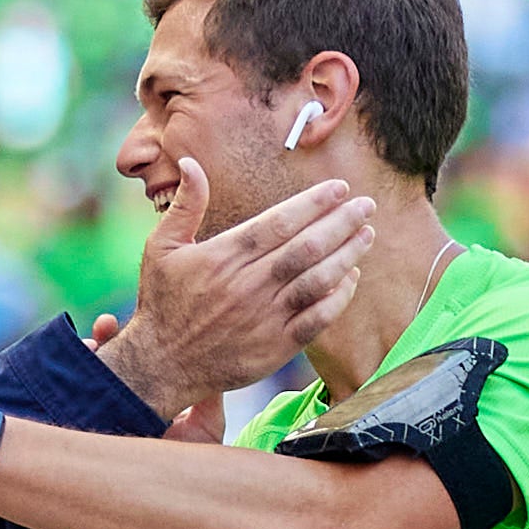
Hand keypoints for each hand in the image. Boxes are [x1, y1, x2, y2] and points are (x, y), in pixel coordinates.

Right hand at [98, 157, 373, 417]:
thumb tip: (193, 162)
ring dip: (346, 255)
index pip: (278, 222)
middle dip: (340, 223)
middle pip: (306, 247)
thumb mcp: (161, 247)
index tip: (339, 188)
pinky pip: (316, 320)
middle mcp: (248, 284)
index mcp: (224, 256)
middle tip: (366, 205)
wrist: (162, 365)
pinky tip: (351, 278)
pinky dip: (338, 298)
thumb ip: (184, 205)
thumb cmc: (163, 302)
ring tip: (367, 234)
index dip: (313, 203)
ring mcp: (264, 317)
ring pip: (317, 281)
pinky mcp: (275, 347)